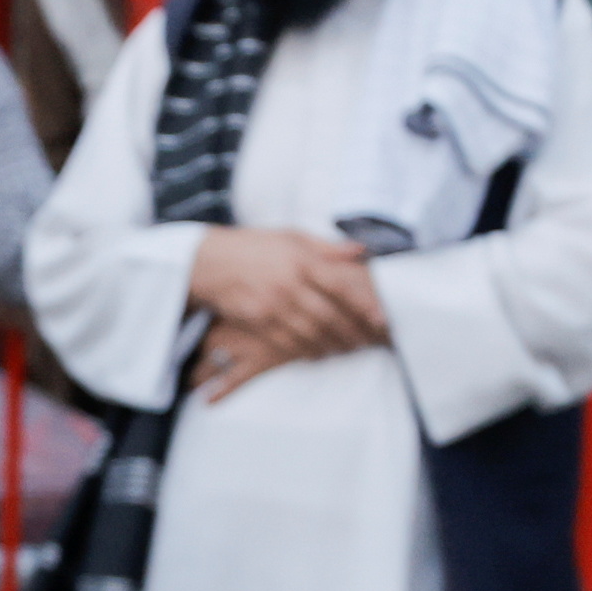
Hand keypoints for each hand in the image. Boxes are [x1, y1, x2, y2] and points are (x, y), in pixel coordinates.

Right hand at [184, 226, 389, 367]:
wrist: (210, 261)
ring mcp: (272, 305)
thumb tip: (361, 250)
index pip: (340, 286)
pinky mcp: (258, 321)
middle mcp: (288, 283)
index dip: (363, 304)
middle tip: (369, 342)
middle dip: (352, 333)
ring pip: (311, 333)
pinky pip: (288, 342)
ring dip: (333, 345)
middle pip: (329, 316)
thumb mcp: (290, 237)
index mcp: (301, 260)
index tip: (381, 318)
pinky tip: (320, 353)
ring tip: (349, 350)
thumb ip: (327, 247)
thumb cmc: (255, 246)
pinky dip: (307, 351)